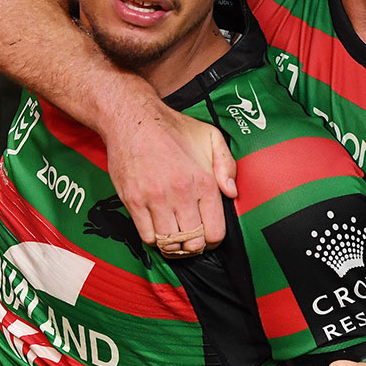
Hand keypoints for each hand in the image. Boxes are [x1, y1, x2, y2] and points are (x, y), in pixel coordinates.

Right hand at [104, 100, 236, 256]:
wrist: (133, 119)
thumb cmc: (172, 128)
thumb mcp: (211, 136)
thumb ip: (227, 165)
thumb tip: (232, 193)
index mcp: (203, 182)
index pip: (214, 232)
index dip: (214, 241)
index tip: (210, 237)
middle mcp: (180, 194)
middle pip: (193, 243)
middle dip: (195, 245)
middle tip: (193, 239)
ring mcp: (155, 199)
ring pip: (169, 243)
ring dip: (174, 246)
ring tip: (176, 237)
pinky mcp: (133, 201)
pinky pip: (147, 236)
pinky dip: (155, 239)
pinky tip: (159, 228)